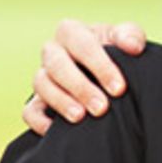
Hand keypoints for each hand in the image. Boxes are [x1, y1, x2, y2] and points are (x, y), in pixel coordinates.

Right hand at [22, 19, 146, 134]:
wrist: (108, 77)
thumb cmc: (116, 53)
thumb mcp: (127, 39)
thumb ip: (131, 36)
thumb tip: (133, 46)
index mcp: (72, 32)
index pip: (81, 42)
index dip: (99, 65)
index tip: (119, 88)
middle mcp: (53, 52)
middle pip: (56, 64)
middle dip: (80, 87)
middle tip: (101, 107)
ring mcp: (43, 77)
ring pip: (41, 84)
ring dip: (60, 101)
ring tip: (80, 117)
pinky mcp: (37, 102)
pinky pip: (29, 110)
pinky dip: (39, 120)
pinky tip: (55, 130)